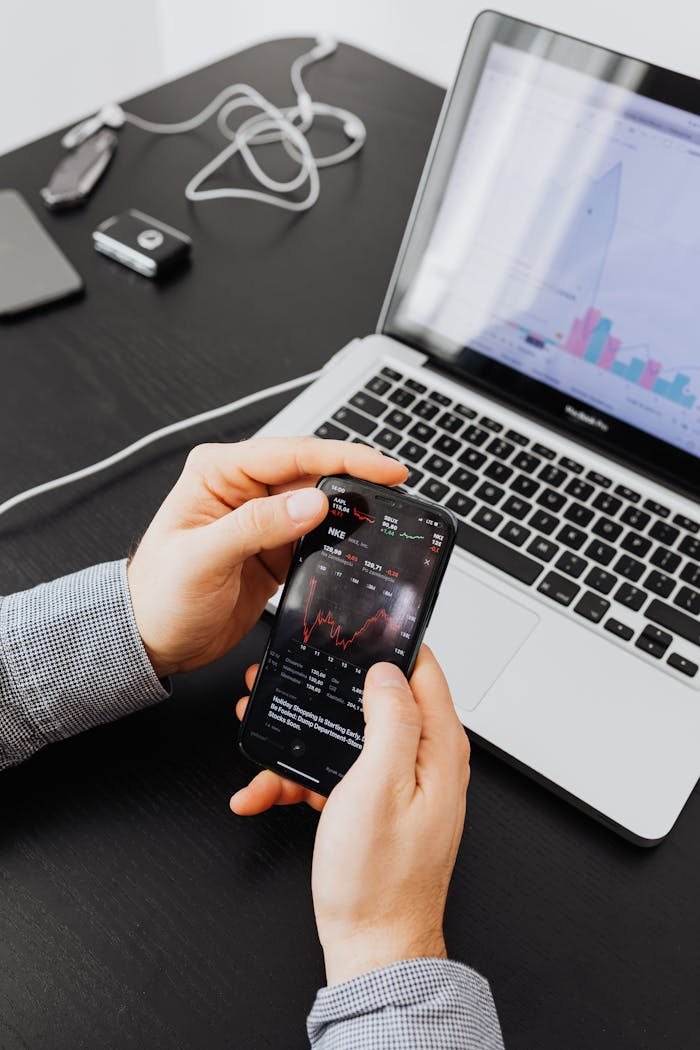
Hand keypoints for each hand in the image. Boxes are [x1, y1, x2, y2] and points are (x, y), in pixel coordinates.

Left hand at [127, 437, 406, 676]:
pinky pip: (317, 534)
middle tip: (395, 491)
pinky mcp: (275, 548)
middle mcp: (243, 489)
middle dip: (355, 479)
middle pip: (313, 472)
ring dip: (350, 509)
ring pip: (320, 503)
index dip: (343, 457)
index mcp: (218, 472)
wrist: (151, 641)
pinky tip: (359, 542)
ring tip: (385, 516)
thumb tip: (311, 503)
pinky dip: (340, 538)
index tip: (382, 467)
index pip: (291, 452)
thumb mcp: (202, 559)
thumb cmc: (157, 596)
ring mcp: (263, 519)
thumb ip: (256, 527)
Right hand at [231, 646, 469, 984]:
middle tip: (286, 685)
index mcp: (436, 748)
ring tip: (260, 742)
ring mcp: (398, 785)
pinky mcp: (374, 807)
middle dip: (327, 694)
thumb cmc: (378, 879)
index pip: (423, 671)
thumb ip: (391, 719)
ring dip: (301, 742)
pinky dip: (298, 783)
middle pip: (373, 702)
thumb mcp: (380, 785)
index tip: (351, 635)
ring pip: (345, 740)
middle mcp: (423, 761)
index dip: (386, 647)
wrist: (370, 947)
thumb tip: (388, 671)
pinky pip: (335, 778)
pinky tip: (264, 793)